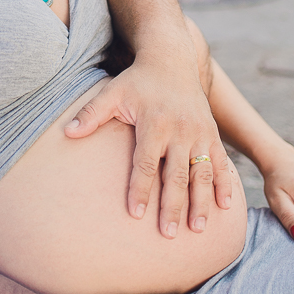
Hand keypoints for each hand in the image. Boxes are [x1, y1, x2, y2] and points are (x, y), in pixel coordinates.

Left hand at [65, 54, 231, 238]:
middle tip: (167, 234)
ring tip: (197, 229)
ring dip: (201, 202)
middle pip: (176, 174)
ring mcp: (200, 133)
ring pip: (202, 173)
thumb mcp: (112, 92)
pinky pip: (221, 163)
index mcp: (155, 123)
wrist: (172, 60)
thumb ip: (91, 113)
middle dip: (172, 206)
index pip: (146, 163)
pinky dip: (225, 184)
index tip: (135, 215)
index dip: (139, 189)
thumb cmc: (137, 80)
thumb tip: (67, 133)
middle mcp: (180, 130)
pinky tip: (226, 207)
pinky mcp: (212, 134)